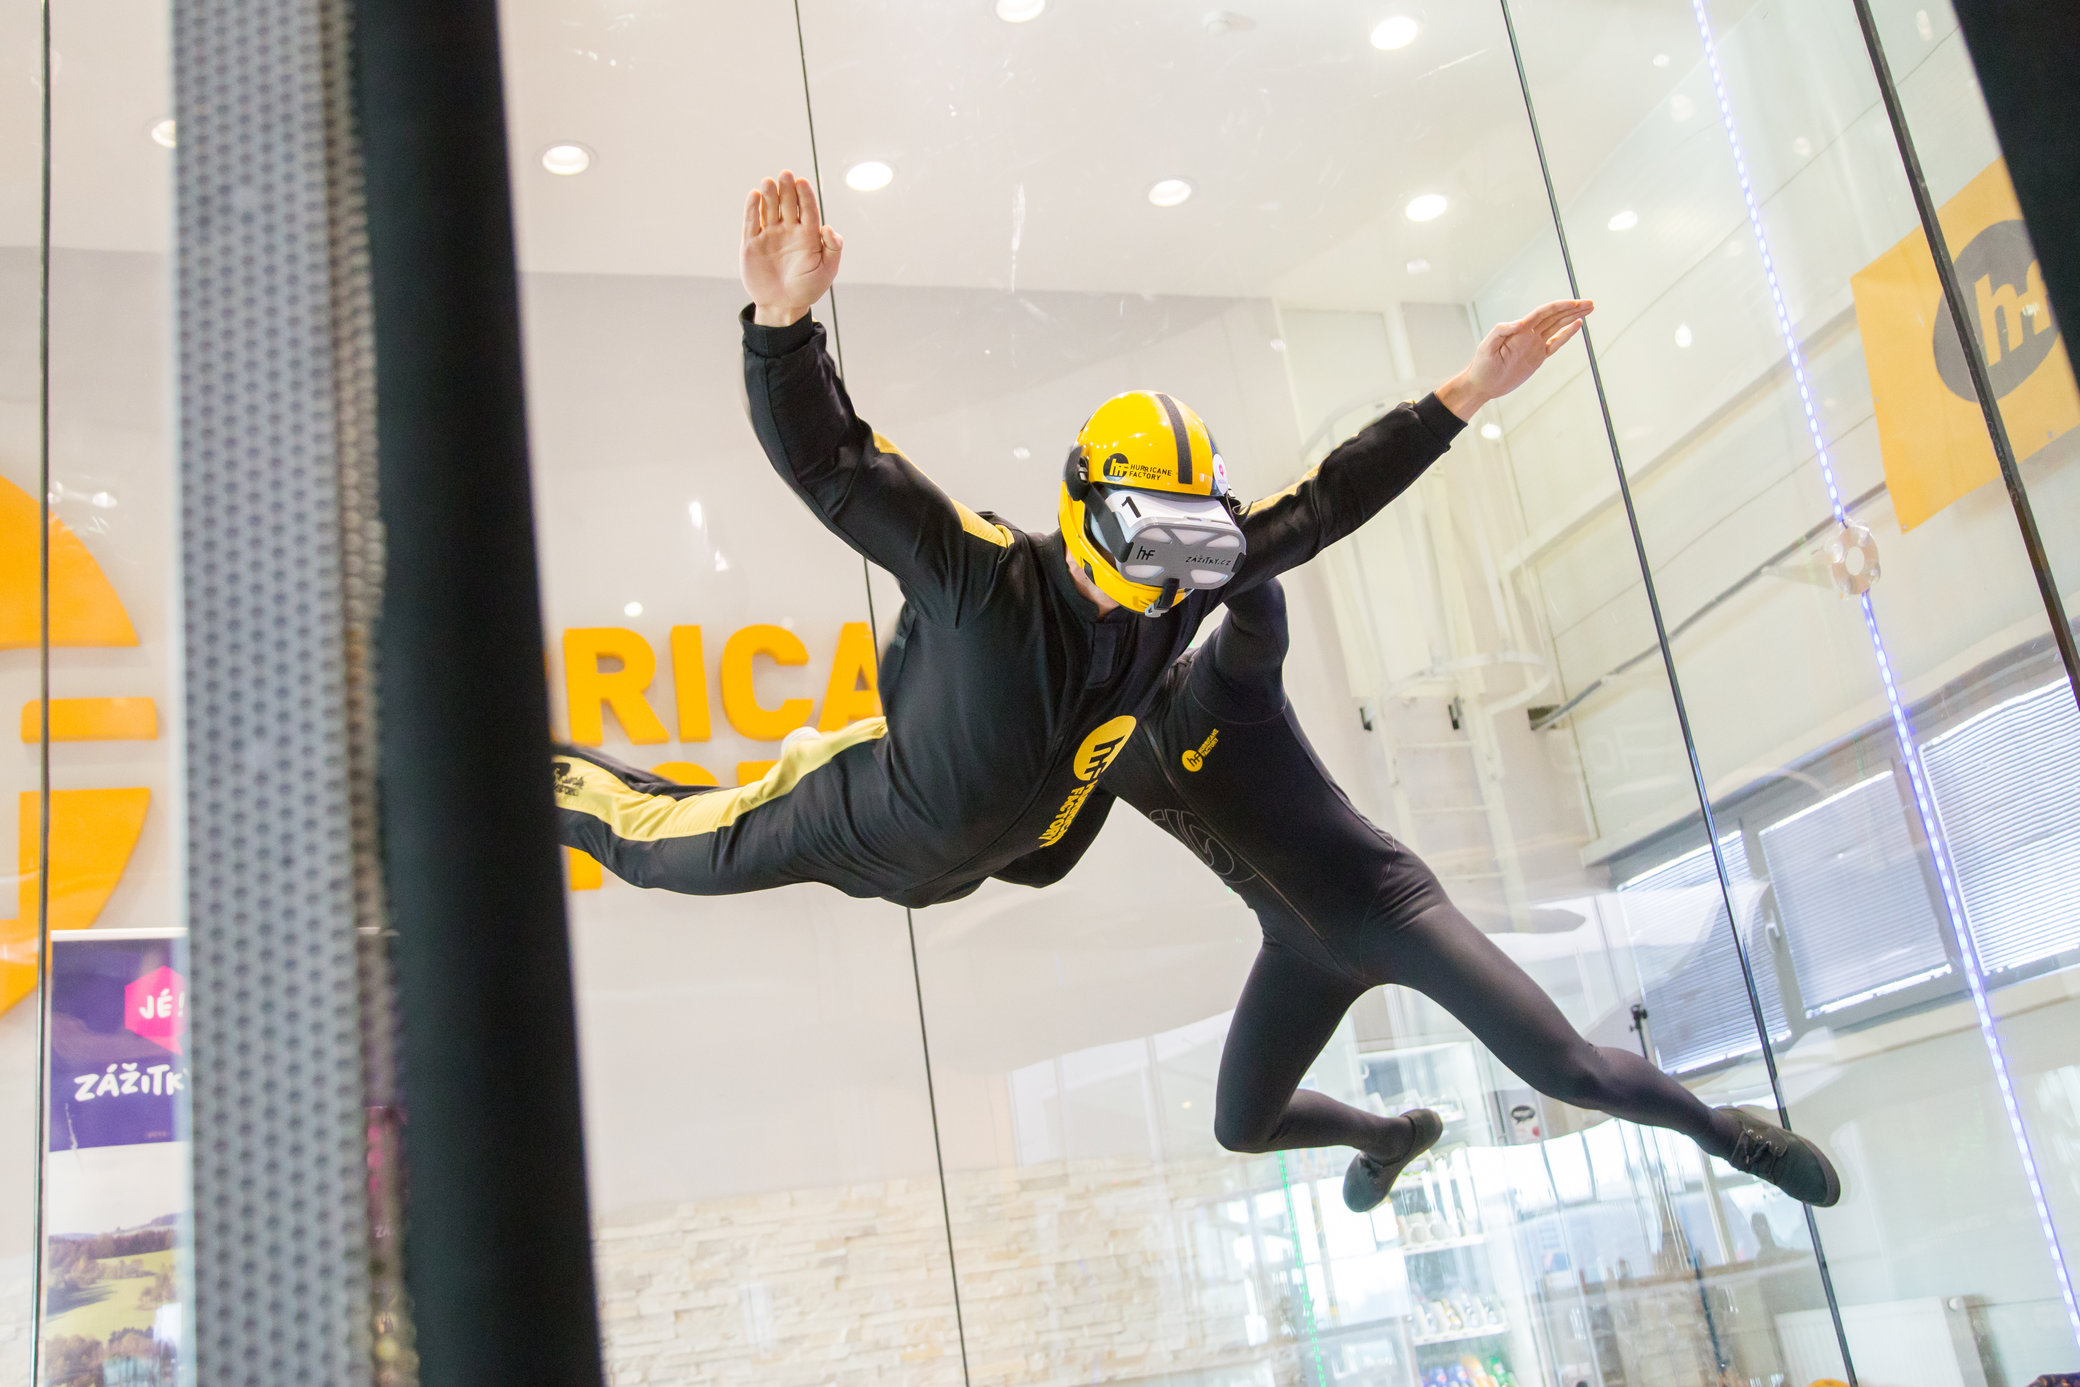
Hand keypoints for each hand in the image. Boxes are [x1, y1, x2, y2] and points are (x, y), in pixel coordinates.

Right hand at [741, 169, 843, 327]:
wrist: (783, 306)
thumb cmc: (808, 288)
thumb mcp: (826, 271)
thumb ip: (833, 249)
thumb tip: (830, 228)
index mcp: (808, 235)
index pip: (807, 209)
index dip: (805, 195)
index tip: (802, 182)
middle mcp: (788, 231)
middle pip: (787, 204)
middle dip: (786, 190)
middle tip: (785, 175)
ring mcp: (769, 235)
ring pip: (769, 209)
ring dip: (769, 195)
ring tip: (768, 182)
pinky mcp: (752, 243)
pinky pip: (751, 222)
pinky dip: (752, 209)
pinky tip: (754, 195)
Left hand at [1434, 299, 1592, 420]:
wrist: (1482, 384)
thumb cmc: (1481, 365)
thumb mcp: (1487, 346)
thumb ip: (1502, 330)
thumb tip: (1521, 322)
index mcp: (1520, 329)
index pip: (1544, 313)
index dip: (1561, 307)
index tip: (1576, 303)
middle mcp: (1529, 334)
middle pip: (1555, 316)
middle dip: (1573, 309)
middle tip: (1591, 303)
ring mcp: (1534, 345)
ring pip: (1558, 326)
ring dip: (1573, 317)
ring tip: (1589, 309)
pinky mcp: (1537, 357)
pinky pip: (1555, 343)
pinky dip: (1567, 334)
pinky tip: (1577, 325)